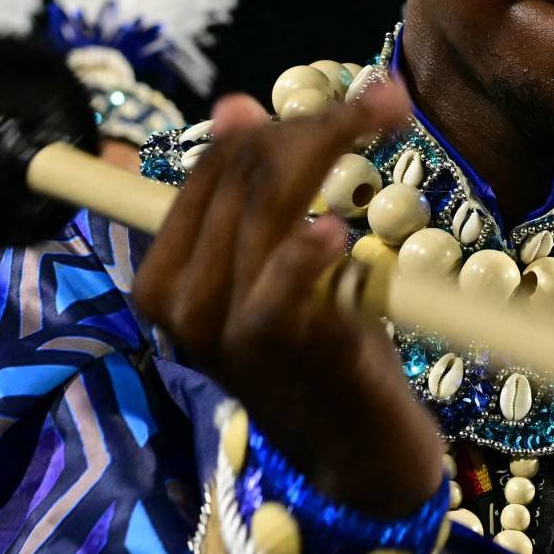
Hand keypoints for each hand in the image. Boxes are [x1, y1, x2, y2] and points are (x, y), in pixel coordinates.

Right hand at [127, 80, 444, 514]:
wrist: (353, 454)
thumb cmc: (318, 353)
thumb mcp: (278, 273)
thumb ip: (249, 202)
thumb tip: (232, 106)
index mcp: (166, 280)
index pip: (212, 170)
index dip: (278, 124)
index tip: (354, 99)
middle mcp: (182, 305)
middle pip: (241, 176)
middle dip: (317, 125)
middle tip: (387, 102)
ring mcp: (225, 330)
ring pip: (267, 206)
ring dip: (332, 148)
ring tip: (387, 120)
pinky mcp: (275, 352)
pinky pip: (283, 283)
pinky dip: (308, 251)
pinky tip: (336, 233)